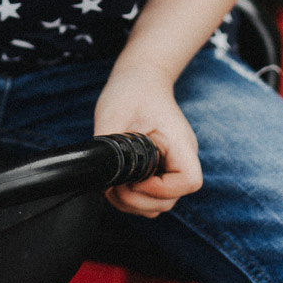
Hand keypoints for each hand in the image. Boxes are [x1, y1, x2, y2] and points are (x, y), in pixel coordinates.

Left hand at [93, 59, 201, 216]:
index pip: (188, 181)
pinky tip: (117, 184)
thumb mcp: (114, 115)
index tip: (135, 178)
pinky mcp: (160, 170)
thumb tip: (94, 172)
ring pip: (160, 204)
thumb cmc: (132, 91)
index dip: (161, 189)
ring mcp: (171, 166)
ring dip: (134, 203)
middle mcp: (181, 158)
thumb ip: (107, 147)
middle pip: (170, 200)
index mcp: (179, 143)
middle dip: (138, 200)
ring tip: (113, 186)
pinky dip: (133, 199)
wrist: (141, 77)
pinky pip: (151, 197)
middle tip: (115, 186)